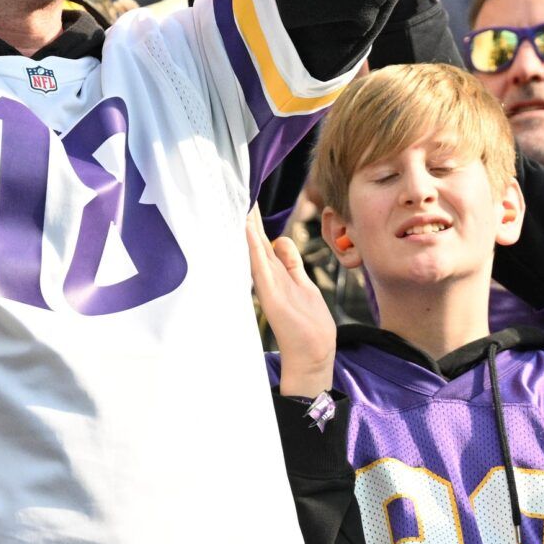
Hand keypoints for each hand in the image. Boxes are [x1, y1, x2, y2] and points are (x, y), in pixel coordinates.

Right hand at [248, 213, 335, 398]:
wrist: (311, 355)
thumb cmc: (307, 323)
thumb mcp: (302, 283)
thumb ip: (290, 262)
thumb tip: (280, 239)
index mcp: (275, 272)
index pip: (260, 239)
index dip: (253, 218)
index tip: (244, 195)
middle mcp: (268, 276)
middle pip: (254, 239)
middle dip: (245, 216)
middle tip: (232, 188)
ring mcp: (268, 284)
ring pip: (253, 247)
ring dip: (244, 224)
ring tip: (234, 201)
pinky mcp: (271, 294)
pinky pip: (260, 264)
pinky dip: (251, 245)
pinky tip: (246, 228)